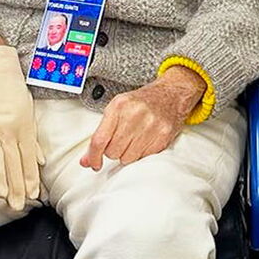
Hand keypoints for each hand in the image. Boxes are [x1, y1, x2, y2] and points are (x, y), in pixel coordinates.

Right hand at [0, 44, 42, 210]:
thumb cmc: (12, 91)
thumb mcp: (29, 112)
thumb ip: (32, 140)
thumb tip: (40, 162)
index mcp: (24, 126)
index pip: (28, 158)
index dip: (30, 178)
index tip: (33, 195)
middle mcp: (8, 129)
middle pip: (13, 163)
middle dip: (16, 186)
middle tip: (18, 204)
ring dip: (0, 179)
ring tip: (2, 195)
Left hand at [81, 67, 206, 170]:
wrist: (172, 95)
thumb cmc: (142, 102)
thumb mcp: (117, 108)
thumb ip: (100, 134)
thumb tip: (86, 160)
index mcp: (119, 106)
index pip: (99, 140)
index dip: (93, 157)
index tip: (92, 164)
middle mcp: (134, 115)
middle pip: (112, 152)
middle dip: (113, 150)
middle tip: (121, 140)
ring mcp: (150, 127)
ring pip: (127, 158)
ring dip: (127, 153)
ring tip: (134, 139)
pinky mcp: (162, 137)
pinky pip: (143, 158)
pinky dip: (141, 153)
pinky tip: (144, 140)